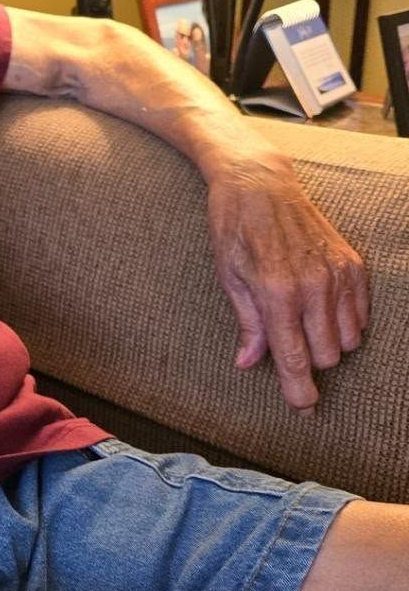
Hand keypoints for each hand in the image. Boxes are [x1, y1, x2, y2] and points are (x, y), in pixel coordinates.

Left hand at [207, 155, 369, 409]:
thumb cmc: (234, 227)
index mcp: (275, 292)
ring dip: (327, 341)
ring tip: (300, 318)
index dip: (298, 390)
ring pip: (347, 341)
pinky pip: (361, 317)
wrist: (259, 182)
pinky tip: (320, 305)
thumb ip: (248, 323)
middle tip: (285, 341)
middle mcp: (312, 285)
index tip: (302, 408)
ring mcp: (337, 274)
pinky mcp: (353, 265)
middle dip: (307, 360)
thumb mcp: (228, 275)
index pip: (294, 358)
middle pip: (326, 357)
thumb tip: (250, 363)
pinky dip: (344, 322)